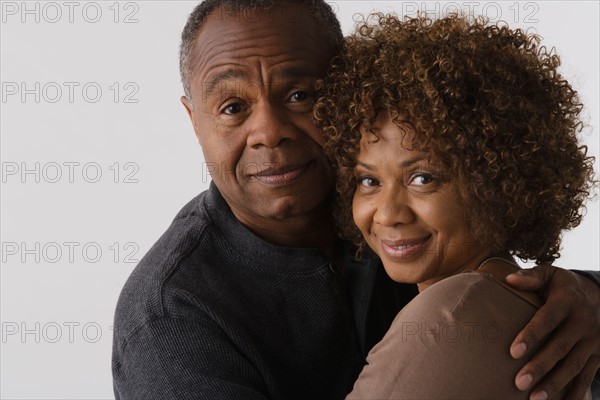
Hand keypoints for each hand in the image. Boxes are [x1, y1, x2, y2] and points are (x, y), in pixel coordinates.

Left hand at [505, 265, 599, 399]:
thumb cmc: (563, 286)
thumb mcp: (550, 274)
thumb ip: (530, 277)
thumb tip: (509, 279)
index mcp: (566, 302)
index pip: (546, 320)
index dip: (531, 335)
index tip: (513, 351)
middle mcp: (582, 323)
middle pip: (560, 348)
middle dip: (540, 367)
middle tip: (519, 382)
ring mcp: (592, 341)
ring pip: (573, 366)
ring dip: (555, 384)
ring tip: (534, 399)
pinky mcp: (598, 355)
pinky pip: (587, 376)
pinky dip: (576, 393)